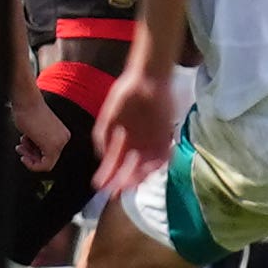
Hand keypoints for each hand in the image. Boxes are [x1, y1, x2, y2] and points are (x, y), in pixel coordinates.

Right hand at [12, 87, 67, 168]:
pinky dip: (31, 163)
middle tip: (20, 147)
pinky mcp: (53, 147)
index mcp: (62, 134)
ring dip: (28, 156)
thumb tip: (35, 158)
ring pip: (44, 163)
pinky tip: (22, 152)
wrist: (27, 102)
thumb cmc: (28, 113)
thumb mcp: (36, 131)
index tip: (23, 147)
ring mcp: (60, 143)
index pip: (50, 155)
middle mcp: (64, 139)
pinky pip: (44, 166)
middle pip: (47, 160)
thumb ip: (39, 143)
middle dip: (31, 155)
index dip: (34, 155)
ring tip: (21, 144)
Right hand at [96, 60, 180, 196]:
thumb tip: (102, 157)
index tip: (101, 187)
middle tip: (118, 190)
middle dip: (123, 180)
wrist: (148, 77)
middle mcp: (136, 146)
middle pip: (131, 169)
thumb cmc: (126, 95)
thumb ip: (102, 136)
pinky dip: (157, 163)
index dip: (108, 177)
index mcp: (121, 142)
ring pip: (146, 166)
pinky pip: (163, 155)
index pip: (115, 165)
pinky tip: (149, 168)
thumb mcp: (109, 115)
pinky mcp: (166, 136)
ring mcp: (151, 142)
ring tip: (132, 181)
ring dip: (139, 175)